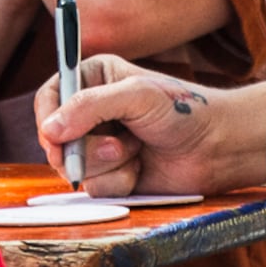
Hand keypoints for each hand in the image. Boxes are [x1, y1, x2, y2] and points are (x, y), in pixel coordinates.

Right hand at [35, 53, 264, 193]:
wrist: (217, 147)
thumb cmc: (184, 111)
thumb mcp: (136, 96)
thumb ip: (90, 107)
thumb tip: (50, 130)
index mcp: (94, 78)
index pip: (49, 97)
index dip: (48, 118)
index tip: (56, 138)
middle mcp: (92, 111)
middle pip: (55, 139)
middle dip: (84, 149)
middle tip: (118, 146)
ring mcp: (100, 145)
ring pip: (73, 167)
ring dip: (106, 165)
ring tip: (137, 151)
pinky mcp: (111, 174)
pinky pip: (95, 187)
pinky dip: (119, 181)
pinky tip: (141, 169)